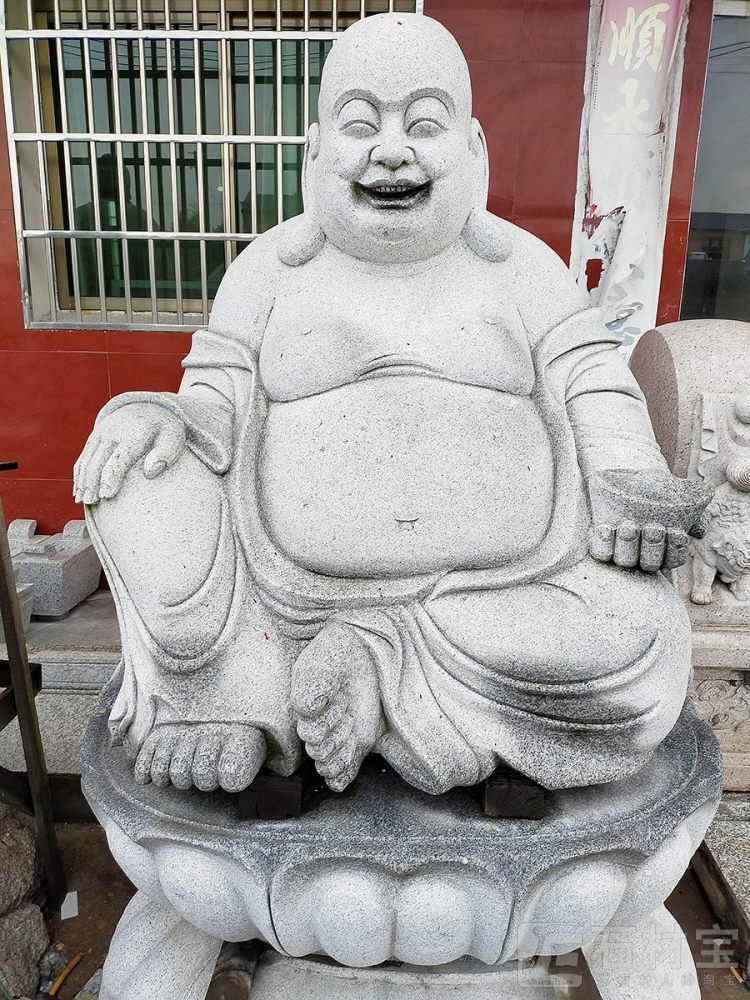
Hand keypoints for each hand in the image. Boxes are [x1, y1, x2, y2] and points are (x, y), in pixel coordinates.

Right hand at [74, 402, 185, 504]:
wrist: (149, 407)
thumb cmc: (165, 430)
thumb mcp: (174, 437)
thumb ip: (166, 454)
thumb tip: (149, 472)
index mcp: (134, 435)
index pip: (118, 459)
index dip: (110, 478)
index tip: (107, 496)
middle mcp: (113, 432)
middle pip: (97, 462)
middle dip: (92, 483)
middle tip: (91, 502)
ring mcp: (101, 434)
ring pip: (87, 460)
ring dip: (82, 481)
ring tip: (81, 500)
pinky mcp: (94, 437)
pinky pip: (83, 457)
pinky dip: (79, 474)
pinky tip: (78, 490)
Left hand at [587, 468, 712, 573]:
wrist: (628, 478)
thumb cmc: (658, 491)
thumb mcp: (683, 496)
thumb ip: (696, 513)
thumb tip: (699, 531)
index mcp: (666, 547)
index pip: (675, 559)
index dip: (676, 550)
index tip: (676, 532)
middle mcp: (644, 553)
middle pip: (650, 564)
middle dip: (652, 547)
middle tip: (652, 528)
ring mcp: (623, 548)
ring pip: (625, 561)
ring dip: (628, 545)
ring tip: (629, 526)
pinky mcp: (603, 542)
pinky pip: (602, 553)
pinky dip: (604, 543)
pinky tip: (607, 527)